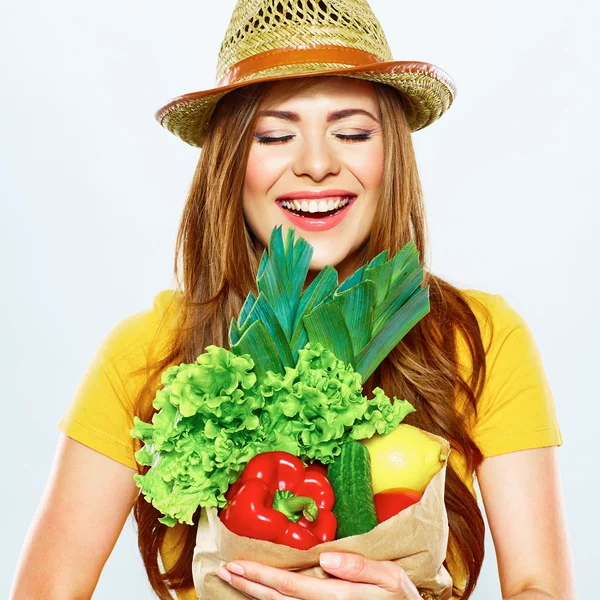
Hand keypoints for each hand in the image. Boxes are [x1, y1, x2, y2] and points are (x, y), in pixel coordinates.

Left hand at [215, 551, 422, 598]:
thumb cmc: (400, 598)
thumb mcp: (390, 578)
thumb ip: (359, 567)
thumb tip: (327, 557)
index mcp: (336, 596)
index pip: (289, 585)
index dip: (261, 576)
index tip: (238, 565)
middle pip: (277, 599)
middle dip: (249, 585)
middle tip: (225, 570)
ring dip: (255, 593)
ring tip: (235, 579)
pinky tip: (261, 593)